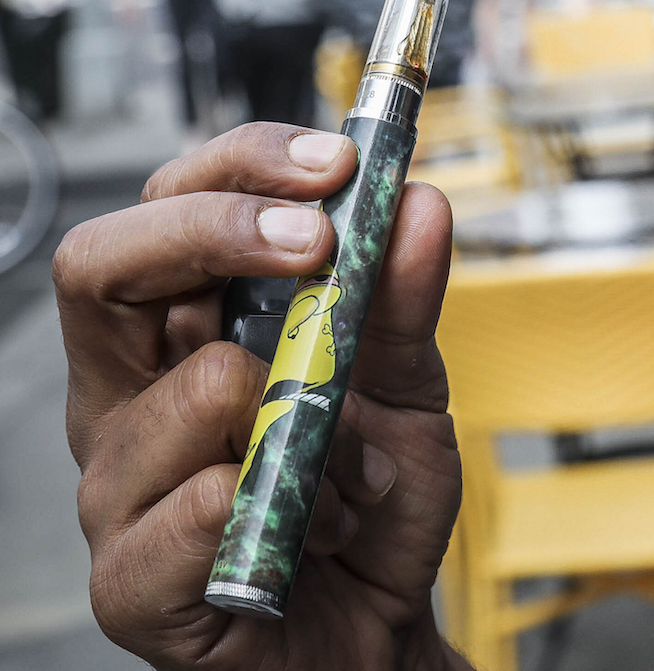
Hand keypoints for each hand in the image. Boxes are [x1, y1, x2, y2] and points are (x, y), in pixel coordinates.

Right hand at [55, 122, 471, 669]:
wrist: (378, 633)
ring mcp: (117, 486)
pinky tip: (323, 531)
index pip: (164, 208)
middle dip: (222, 229)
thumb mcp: (407, 388)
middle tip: (321, 246)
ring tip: (352, 472)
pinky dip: (298, 505)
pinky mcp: (129, 578)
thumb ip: (402, 300)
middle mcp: (127, 398)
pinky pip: (202, 504)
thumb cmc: (368, 505)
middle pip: (104, 265)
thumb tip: (418, 201)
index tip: (336, 162)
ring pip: (196, 390)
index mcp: (177, 335)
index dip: (238, 167)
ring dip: (315, 422)